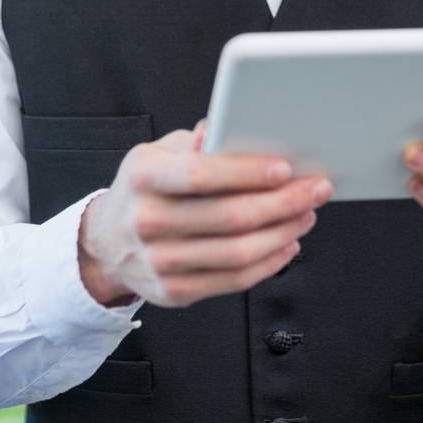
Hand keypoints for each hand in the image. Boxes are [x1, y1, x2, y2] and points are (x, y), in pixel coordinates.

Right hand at [78, 119, 330, 308]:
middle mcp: (146, 221)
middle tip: (315, 189)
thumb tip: (235, 130)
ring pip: (239, 252)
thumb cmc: (145, 189)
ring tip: (306, 214)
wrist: (107, 244)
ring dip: (284, 232)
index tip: (286, 169)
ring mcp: (159, 262)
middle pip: (230, 217)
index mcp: (143, 176)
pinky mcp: (173, 292)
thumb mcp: (158, 152)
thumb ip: (196, 142)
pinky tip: (287, 243)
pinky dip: (270, 262)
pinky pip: (234, 280)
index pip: (201, 175)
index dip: (247, 173)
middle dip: (283, 203)